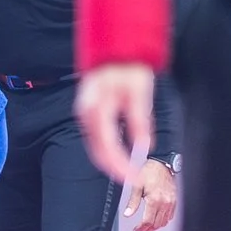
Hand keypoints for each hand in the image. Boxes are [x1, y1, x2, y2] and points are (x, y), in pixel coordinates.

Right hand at [75, 62, 154, 182]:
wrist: (114, 51)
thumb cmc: (127, 67)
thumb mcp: (140, 92)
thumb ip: (140, 121)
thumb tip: (145, 146)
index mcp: (97, 108)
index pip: (107, 146)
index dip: (121, 165)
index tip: (135, 176)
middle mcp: (86, 113)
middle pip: (97, 151)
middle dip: (115, 169)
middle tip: (135, 179)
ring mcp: (85, 114)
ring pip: (95, 147)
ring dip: (110, 162)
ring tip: (129, 171)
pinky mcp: (89, 114)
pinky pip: (95, 139)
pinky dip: (107, 152)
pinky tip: (120, 157)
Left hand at [123, 160, 177, 230]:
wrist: (162, 165)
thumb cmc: (149, 172)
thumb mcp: (136, 186)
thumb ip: (132, 202)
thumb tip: (127, 214)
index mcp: (154, 200)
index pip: (148, 221)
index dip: (140, 228)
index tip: (135, 230)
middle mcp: (164, 203)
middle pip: (156, 224)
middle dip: (147, 230)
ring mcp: (171, 203)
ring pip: (164, 222)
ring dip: (155, 227)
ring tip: (147, 229)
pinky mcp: (175, 202)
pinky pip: (170, 216)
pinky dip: (163, 221)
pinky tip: (157, 221)